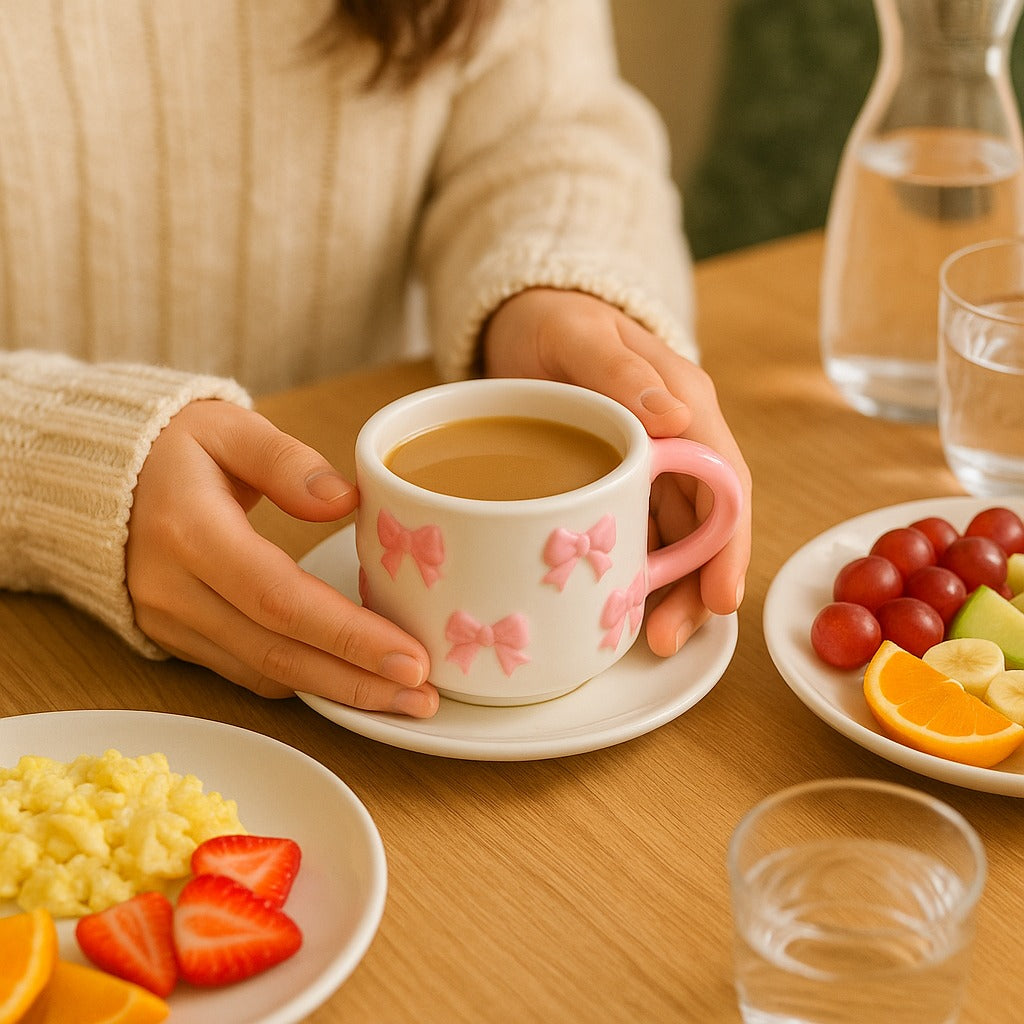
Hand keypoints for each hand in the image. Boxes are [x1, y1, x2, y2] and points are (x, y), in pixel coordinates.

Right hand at [126, 401, 438, 715]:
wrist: (92, 477)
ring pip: (264, 673)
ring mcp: (170, 621)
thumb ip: (286, 459)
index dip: (348, 635)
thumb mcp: (226, 427)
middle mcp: (175, 590)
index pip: (280, 598)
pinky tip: (352, 683)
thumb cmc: (169, 445)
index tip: (412, 657)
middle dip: (357, 682)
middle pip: (278, 652)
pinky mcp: (176, 637)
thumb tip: (346, 502)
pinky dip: (303, 681)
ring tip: (404, 699)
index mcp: (190, 532)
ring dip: (337, 692)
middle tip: (425, 697)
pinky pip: (246, 671)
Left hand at [483, 288, 751, 655]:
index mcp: (687, 405)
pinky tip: (621, 610)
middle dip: (697, 586)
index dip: (728, 544)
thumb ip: (624, 373)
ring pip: (676, 539)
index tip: (721, 596)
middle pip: (706, 524)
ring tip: (649, 641)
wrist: (525, 325)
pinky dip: (637, 573)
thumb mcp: (583, 335)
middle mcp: (680, 442)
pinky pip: (639, 534)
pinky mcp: (618, 484)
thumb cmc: (558, 322)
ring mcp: (651, 467)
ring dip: (670, 591)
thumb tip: (677, 419)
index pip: (726, 483)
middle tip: (669, 640)